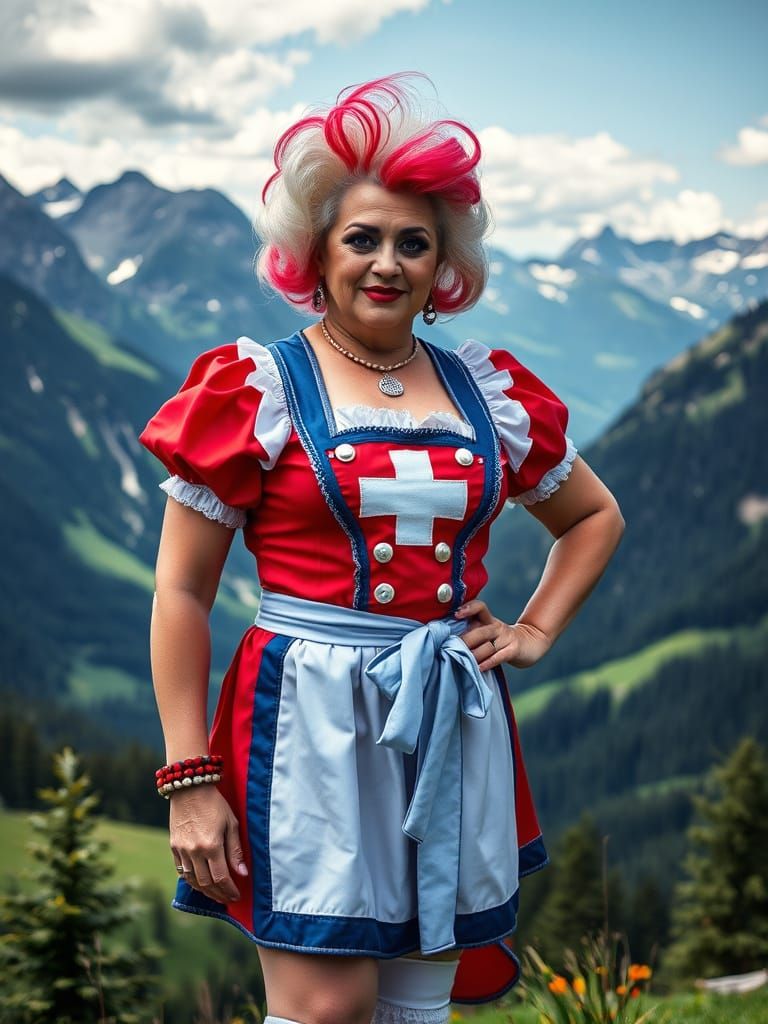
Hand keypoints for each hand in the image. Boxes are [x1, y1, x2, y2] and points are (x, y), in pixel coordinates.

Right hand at [169, 784, 248, 903]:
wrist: (190, 789)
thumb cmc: (215, 804)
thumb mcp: (231, 823)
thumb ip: (235, 850)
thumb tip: (242, 873)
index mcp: (211, 846)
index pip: (221, 878)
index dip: (229, 890)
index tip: (236, 895)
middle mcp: (194, 852)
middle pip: (206, 883)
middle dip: (219, 894)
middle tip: (228, 898)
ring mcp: (182, 851)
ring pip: (193, 880)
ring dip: (205, 891)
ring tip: (216, 895)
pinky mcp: (174, 847)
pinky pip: (181, 871)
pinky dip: (191, 880)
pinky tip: (200, 883)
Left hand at [454, 598, 551, 671]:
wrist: (532, 642)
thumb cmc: (502, 640)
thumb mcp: (489, 630)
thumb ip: (473, 631)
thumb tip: (449, 639)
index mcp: (489, 620)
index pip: (480, 607)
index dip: (468, 608)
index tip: (456, 614)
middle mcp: (497, 627)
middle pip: (480, 631)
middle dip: (465, 641)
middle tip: (450, 648)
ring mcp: (506, 638)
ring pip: (487, 645)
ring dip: (473, 654)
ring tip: (461, 660)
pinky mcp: (514, 650)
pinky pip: (499, 656)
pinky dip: (488, 662)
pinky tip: (478, 667)